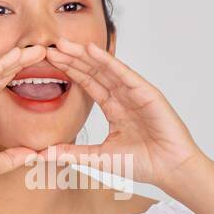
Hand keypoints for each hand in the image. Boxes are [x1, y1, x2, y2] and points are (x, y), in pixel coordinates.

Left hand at [41, 37, 204, 190]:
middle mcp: (123, 96)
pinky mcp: (146, 93)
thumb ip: (73, 153)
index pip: (88, 84)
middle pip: (94, 72)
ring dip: (85, 55)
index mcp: (114, 108)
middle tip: (50, 46)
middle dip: (73, 59)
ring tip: (64, 44)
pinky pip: (124, 74)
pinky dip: (108, 61)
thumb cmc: (143, 164)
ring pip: (106, 69)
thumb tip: (43, 154)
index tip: (48, 62)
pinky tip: (92, 50)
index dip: (69, 71)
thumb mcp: (100, 157)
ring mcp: (135, 93)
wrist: (170, 169)